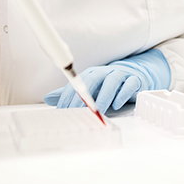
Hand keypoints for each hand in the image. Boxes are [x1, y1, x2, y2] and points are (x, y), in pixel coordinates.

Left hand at [43, 49, 170, 113]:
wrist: (134, 76)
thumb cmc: (108, 86)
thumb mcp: (89, 90)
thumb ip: (70, 94)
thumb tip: (48, 98)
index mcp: (91, 74)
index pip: (77, 84)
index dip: (69, 96)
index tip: (62, 110)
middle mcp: (104, 72)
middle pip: (93, 80)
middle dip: (84, 96)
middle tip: (77, 110)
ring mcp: (120, 75)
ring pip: (112, 81)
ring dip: (104, 96)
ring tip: (98, 110)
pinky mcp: (134, 80)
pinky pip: (129, 84)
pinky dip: (123, 94)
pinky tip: (117, 104)